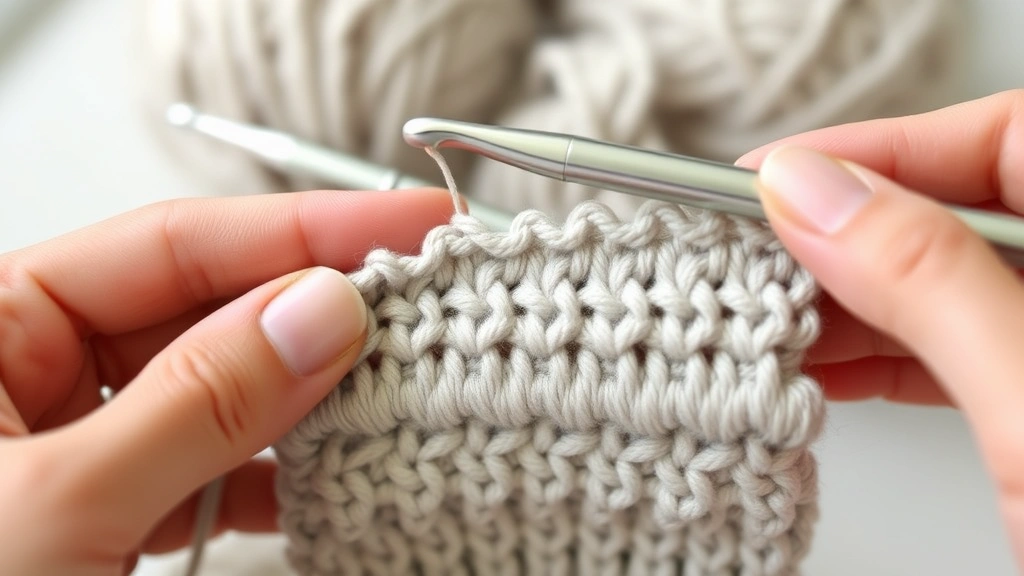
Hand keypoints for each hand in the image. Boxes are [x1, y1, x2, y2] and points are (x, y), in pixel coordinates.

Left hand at [0, 188, 456, 573]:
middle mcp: (30, 369)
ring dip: (311, 388)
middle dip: (317, 304)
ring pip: (219, 385)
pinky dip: (279, 469)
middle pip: (204, 305)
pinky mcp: (110, 508)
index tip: (412, 219)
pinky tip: (336, 468)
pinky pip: (213, 462)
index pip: (171, 244)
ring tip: (401, 376)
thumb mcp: (54, 510)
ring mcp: (77, 442)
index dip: (302, 226)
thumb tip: (322, 311)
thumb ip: (196, 402)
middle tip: (427, 295)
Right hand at [737, 90, 1023, 565]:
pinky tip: (814, 367)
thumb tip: (816, 193)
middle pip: (972, 208)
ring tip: (765, 315)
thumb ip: (931, 284)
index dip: (886, 147)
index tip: (777, 175)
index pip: (1016, 136)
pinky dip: (878, 359)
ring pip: (952, 284)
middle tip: (751, 249)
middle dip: (851, 230)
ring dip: (850, 300)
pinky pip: (953, 353)